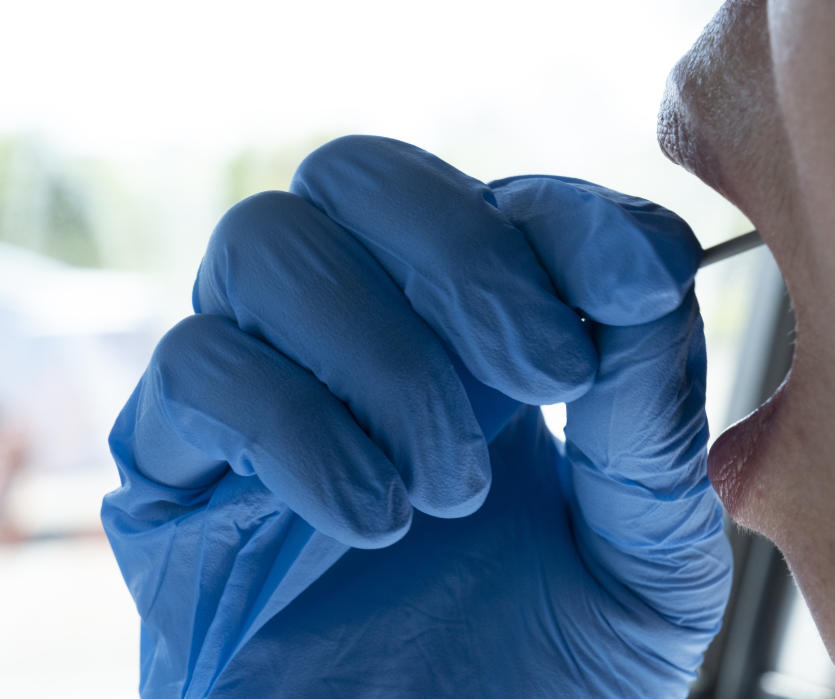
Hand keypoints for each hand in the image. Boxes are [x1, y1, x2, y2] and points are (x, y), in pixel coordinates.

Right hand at [102, 136, 730, 696]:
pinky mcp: (175, 466)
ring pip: (266, 244)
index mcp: (473, 340)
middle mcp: (356, 337)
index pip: (501, 202)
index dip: (572, 218)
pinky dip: (297, 429)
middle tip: (547, 375)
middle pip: (358, 173)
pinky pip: (197, 367)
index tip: (643, 280)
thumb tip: (644, 287)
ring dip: (384, 357)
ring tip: (451, 487)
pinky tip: (372, 521)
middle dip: (463, 257)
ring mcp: (260, 388)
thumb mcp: (644, 560)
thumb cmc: (547, 676)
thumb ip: (652, 429)